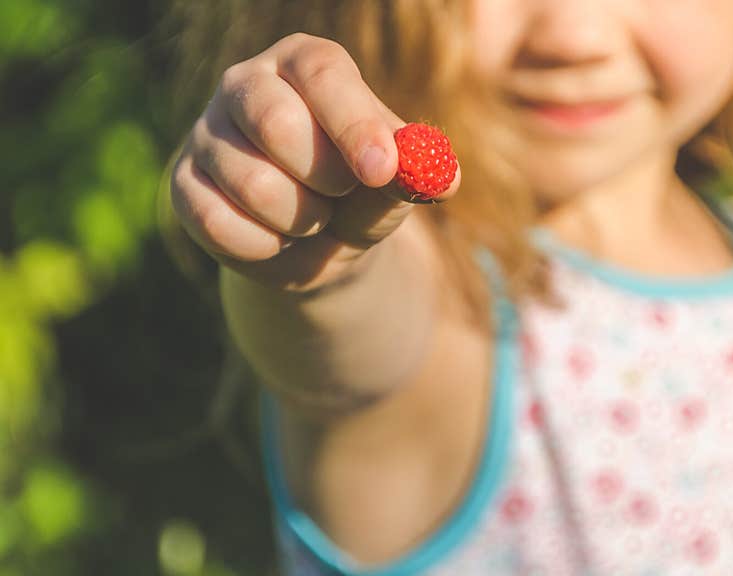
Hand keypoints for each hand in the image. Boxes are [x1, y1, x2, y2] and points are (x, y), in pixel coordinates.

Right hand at [170, 33, 459, 290]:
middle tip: (341, 195)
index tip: (381, 170)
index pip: (323, 75)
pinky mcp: (183, 183)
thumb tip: (441, 176)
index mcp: (305, 64)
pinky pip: (218, 221)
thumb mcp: (391, 186)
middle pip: (275, 121)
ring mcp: (207, 132)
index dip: (353, 124)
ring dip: (299, 220)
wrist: (315, 242)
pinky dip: (264, 246)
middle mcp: (247, 84)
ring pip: (252, 183)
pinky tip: (276, 238)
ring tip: (311, 217)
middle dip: (323, 180)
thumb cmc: (360, 196)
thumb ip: (413, 175)